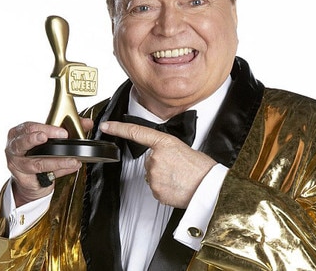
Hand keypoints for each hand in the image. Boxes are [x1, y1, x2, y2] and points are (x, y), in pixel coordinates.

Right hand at [4, 119, 92, 206]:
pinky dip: (60, 171)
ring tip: (72, 159)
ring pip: (36, 163)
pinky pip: (44, 175)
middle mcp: (14, 148)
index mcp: (18, 133)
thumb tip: (87, 123)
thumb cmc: (37, 153)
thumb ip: (68, 128)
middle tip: (56, 138)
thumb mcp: (50, 138)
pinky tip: (71, 167)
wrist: (31, 179)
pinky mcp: (23, 179)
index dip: (46, 129)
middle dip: (38, 140)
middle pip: (23, 143)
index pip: (29, 127)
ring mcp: (16, 164)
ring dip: (57, 161)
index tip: (63, 131)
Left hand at [99, 121, 215, 207]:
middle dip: (161, 165)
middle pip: (149, 160)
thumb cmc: (202, 168)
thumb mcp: (183, 149)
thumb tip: (159, 158)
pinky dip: (165, 189)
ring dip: (163, 177)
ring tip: (180, 178)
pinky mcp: (155, 190)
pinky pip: (156, 188)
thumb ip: (166, 150)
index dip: (118, 128)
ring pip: (152, 175)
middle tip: (178, 168)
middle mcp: (156, 157)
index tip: (106, 126)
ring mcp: (154, 174)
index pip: (136, 132)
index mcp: (164, 143)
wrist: (210, 187)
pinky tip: (177, 187)